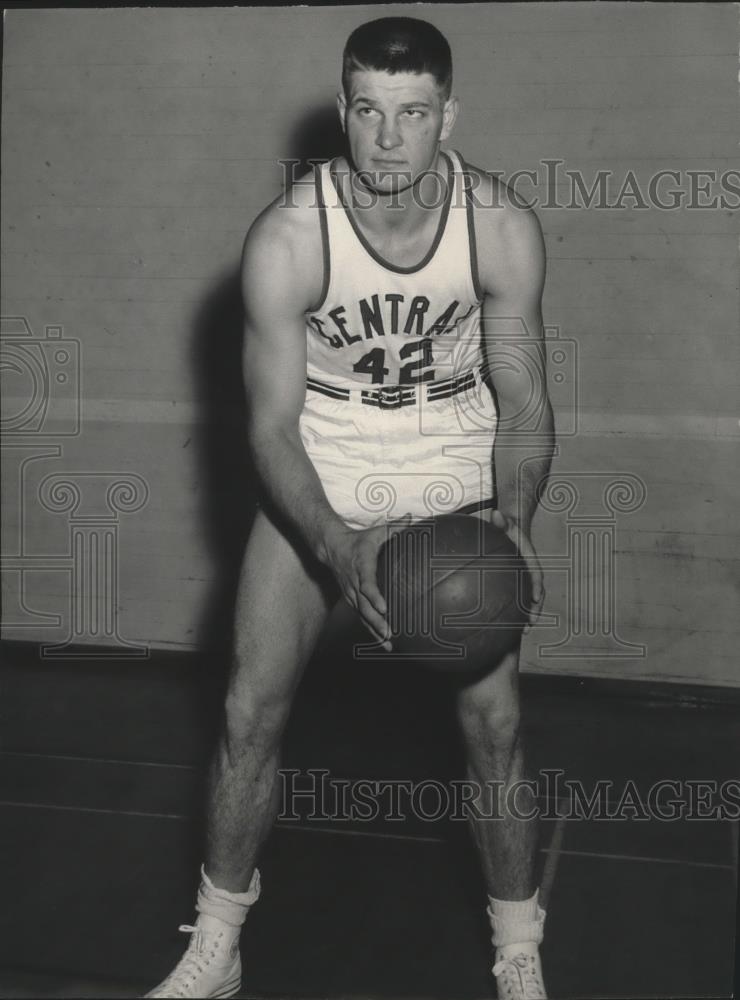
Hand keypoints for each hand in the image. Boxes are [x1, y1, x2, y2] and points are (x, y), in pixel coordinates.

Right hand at [322, 513, 413, 650]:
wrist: (331, 547)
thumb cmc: (358, 540)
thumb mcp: (376, 532)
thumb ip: (395, 527)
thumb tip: (411, 517)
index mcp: (362, 566)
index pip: (367, 584)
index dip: (375, 597)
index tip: (385, 608)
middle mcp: (354, 583)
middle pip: (364, 606)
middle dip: (377, 621)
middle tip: (390, 633)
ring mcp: (350, 593)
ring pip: (362, 615)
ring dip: (374, 630)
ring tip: (388, 644)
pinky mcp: (350, 599)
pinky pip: (361, 616)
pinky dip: (370, 630)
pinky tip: (382, 642)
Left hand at [491, 510, 543, 631]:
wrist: (509, 528)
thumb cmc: (505, 526)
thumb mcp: (502, 521)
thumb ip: (500, 520)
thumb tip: (495, 514)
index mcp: (529, 558)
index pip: (535, 573)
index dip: (536, 586)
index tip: (535, 599)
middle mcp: (529, 570)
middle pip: (534, 591)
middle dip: (534, 609)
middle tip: (530, 624)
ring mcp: (523, 577)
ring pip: (527, 598)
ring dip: (527, 613)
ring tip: (523, 631)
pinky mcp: (515, 582)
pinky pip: (515, 597)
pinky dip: (513, 609)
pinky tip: (503, 623)